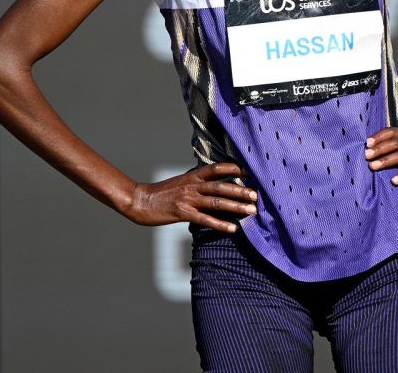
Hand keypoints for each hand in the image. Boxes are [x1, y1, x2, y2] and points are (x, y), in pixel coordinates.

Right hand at [126, 162, 257, 231]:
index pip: (216, 168)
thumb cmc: (162, 193)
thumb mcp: (181, 182)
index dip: (233, 168)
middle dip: (240, 190)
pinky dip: (221, 224)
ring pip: (216, 202)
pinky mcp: (183, 214)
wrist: (140, 201)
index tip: (249, 171)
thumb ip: (197, 181)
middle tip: (257, 194)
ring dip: (236, 206)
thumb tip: (214, 182)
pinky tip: (233, 228)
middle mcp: (192, 186)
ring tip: (251, 210)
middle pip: (221, 186)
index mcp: (192, 176)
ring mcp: (188, 200)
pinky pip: (206, 219)